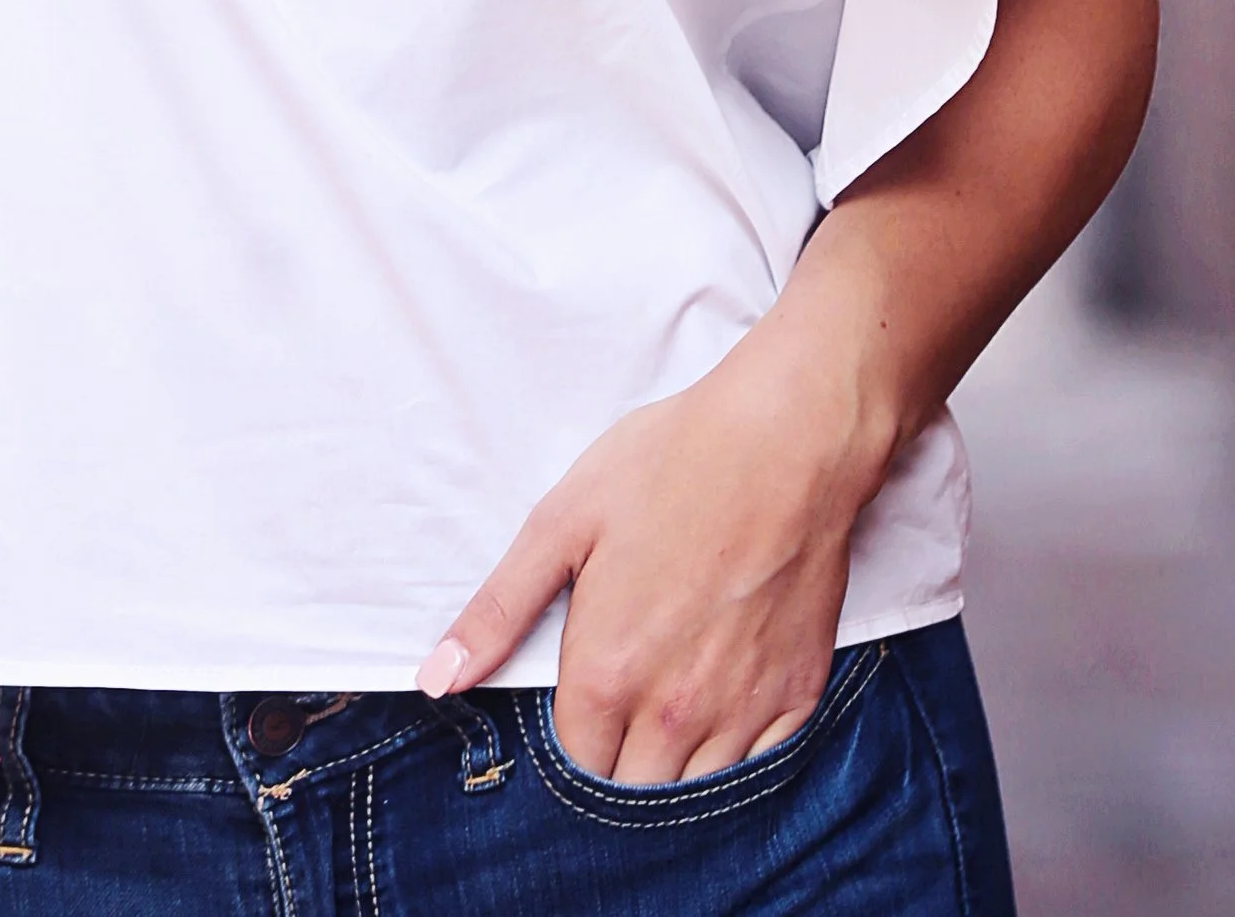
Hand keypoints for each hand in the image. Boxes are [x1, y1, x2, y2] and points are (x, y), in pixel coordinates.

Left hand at [417, 322, 888, 783]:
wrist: (786, 440)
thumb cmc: (671, 466)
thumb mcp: (563, 522)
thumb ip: (498, 611)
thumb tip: (437, 678)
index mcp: (607, 675)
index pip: (572, 766)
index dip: (569, 739)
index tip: (578, 702)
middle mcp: (673, 714)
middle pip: (631, 794)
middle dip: (617, 763)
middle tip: (624, 700)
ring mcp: (742, 713)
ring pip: (695, 794)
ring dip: (675, 767)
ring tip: (671, 704)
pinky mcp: (797, 698)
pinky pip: (758, 768)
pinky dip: (737, 751)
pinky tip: (725, 699)